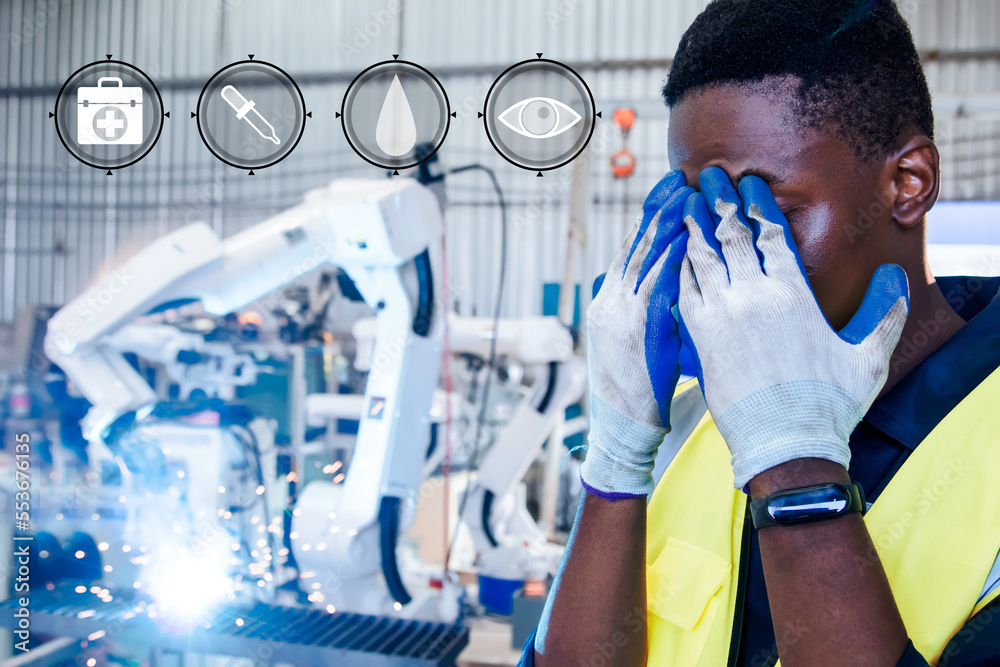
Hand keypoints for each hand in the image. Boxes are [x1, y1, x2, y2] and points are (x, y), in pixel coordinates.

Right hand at [581, 172, 692, 499]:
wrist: (621, 431)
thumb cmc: (636, 393)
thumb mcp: (636, 346)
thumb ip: (646, 314)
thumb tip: (666, 292)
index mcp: (610, 303)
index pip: (630, 251)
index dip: (648, 220)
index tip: (668, 192)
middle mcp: (611, 302)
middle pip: (635, 245)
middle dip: (657, 209)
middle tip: (677, 179)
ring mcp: (621, 313)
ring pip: (644, 257)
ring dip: (667, 222)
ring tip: (686, 193)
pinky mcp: (637, 329)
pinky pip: (657, 284)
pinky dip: (672, 256)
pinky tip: (689, 236)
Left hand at [678, 167, 907, 489]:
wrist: (786, 445)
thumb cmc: (829, 405)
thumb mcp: (868, 356)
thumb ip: (883, 313)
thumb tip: (895, 278)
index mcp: (794, 294)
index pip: (772, 236)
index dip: (758, 205)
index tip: (747, 184)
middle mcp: (755, 298)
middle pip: (733, 237)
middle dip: (720, 202)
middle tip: (707, 177)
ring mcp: (724, 317)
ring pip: (703, 259)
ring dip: (692, 226)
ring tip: (682, 201)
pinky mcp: (701, 339)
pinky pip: (683, 292)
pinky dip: (676, 267)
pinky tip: (670, 252)